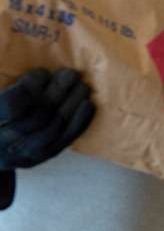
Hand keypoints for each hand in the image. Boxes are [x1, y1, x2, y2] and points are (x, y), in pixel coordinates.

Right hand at [0, 69, 95, 209]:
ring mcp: (20, 155)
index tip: (42, 73)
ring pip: (53, 131)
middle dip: (57, 93)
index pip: (10, 106)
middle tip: (71, 74)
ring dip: (71, 105)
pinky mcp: (39, 159)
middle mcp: (1, 144)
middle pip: (36, 118)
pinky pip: (64, 141)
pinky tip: (88, 104)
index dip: (29, 89)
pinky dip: (79, 122)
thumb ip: (14, 90)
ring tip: (82, 86)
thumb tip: (42, 71)